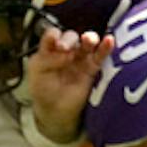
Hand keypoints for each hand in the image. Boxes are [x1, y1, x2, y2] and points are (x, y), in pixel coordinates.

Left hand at [24, 27, 113, 142]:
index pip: (53, 35)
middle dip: (69, 39)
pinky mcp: (92, 69)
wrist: (55, 111)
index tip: (54, 43)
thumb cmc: (43, 90)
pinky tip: (109, 40)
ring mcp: (80, 59)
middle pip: (71, 37)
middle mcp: (66, 51)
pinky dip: (106, 47)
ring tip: (89, 40)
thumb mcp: (37, 72)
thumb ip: (48, 59)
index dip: (55, 35)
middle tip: (65, 49)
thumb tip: (66, 53)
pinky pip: (100, 56)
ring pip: (87, 42)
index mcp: (50, 49)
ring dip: (89, 38)